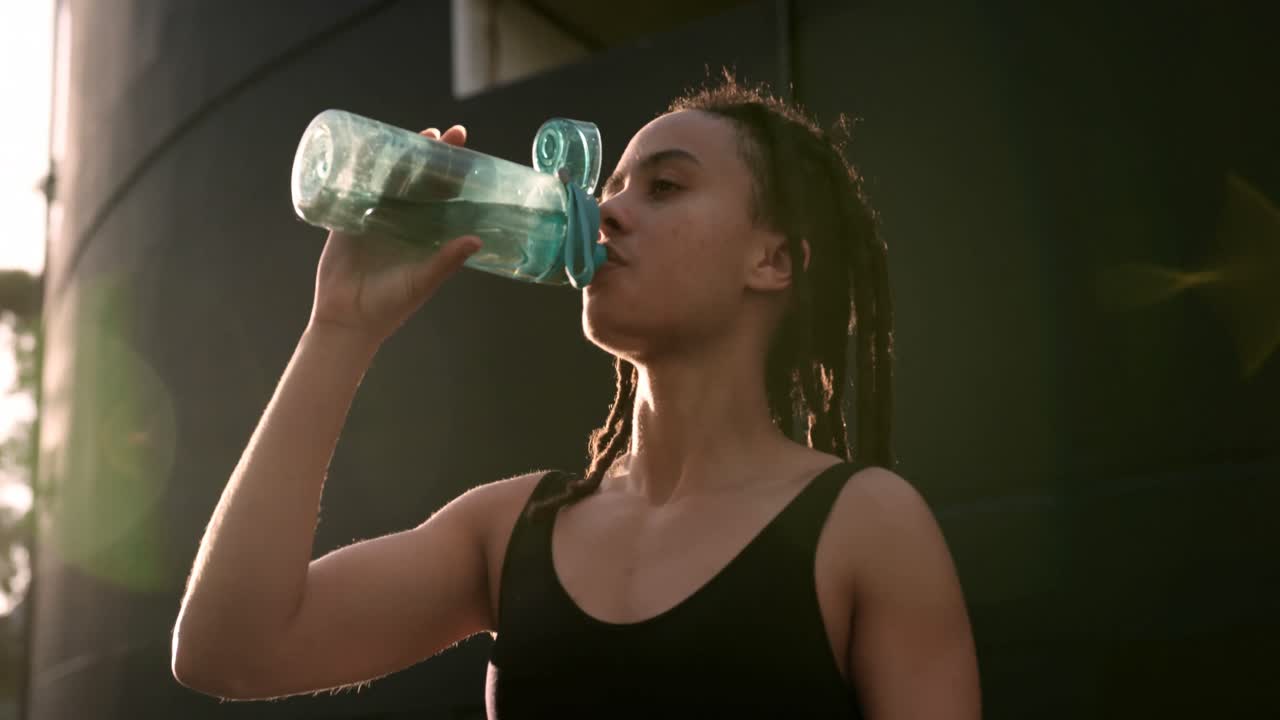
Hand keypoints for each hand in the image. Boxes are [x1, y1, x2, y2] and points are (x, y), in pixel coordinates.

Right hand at [308, 125, 481, 345]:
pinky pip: (354, 188)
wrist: (347, 319)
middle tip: (442, 133)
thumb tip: (476, 240)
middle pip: (419, 179)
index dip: (453, 172)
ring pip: (389, 178)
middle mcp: (404, 221)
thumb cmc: (390, 306)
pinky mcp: (347, 219)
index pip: (443, 194)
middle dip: (429, 155)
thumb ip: (446, 261)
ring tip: (412, 134)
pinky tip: (365, 147)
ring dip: (399, 156)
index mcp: (425, 233)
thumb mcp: (422, 282)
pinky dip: (359, 169)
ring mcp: (375, 217)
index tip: (464, 149)